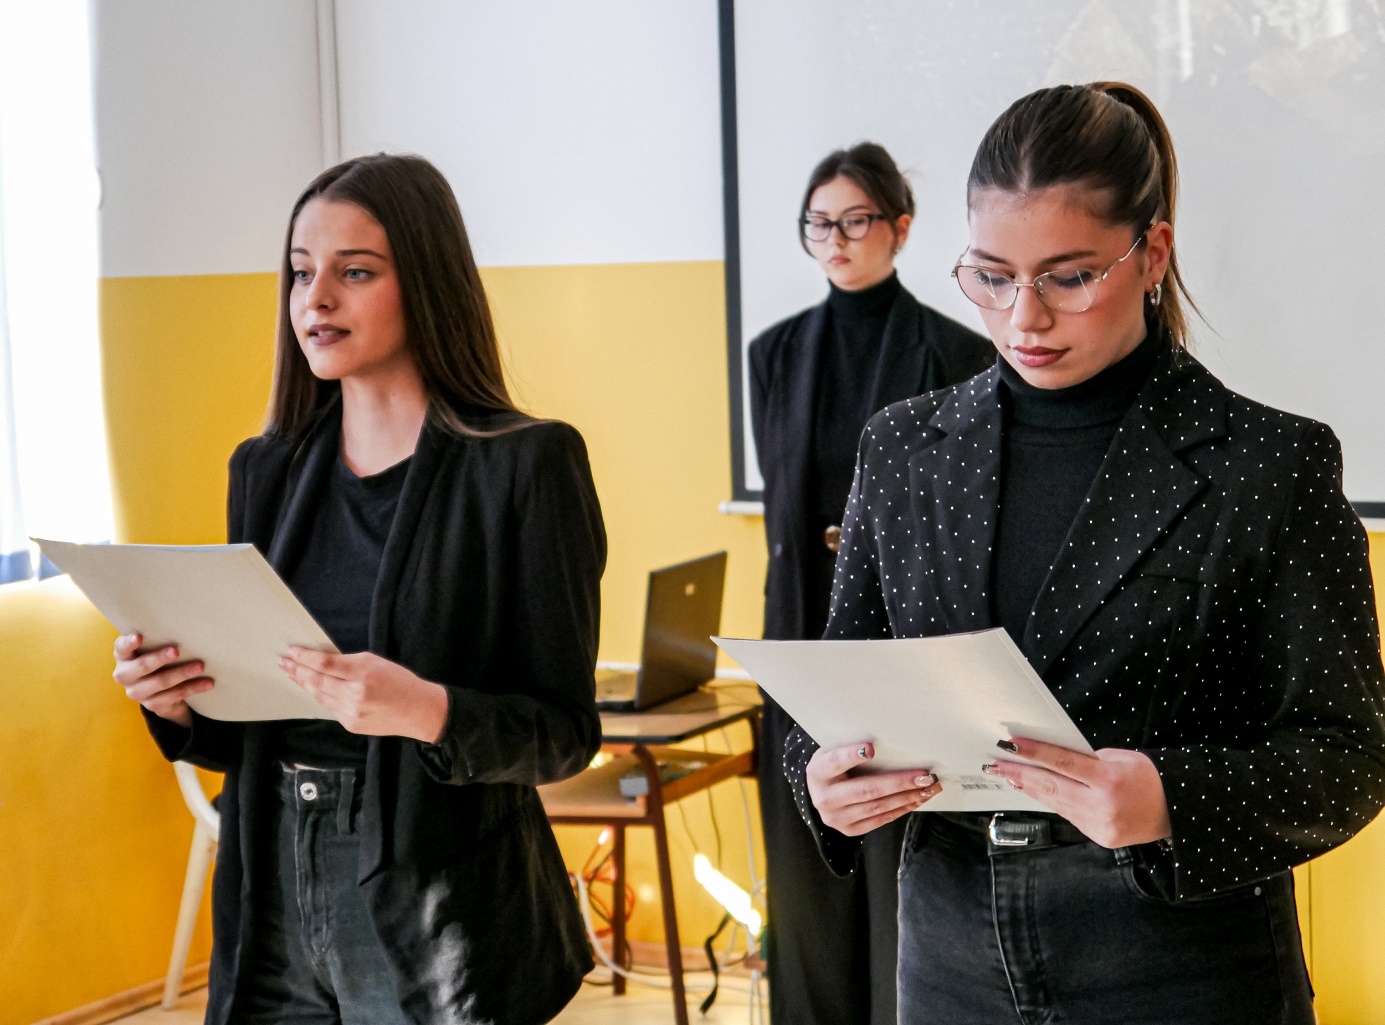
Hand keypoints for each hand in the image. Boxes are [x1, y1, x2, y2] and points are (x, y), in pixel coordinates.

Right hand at [112, 632, 213, 727]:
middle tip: (176, 651)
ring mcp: (137, 693)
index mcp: (123, 656)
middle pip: (142, 667)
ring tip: (201, 666)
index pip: (121, 648)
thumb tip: (184, 623)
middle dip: (159, 659)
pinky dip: (193, 687)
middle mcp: (125, 675)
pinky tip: (208, 683)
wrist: (161, 690)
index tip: (138, 637)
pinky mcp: (153, 705)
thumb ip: (159, 638)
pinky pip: (175, 695)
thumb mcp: (153, 647)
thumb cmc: (159, 658)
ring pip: (161, 682)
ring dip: (182, 674)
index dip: (128, 643)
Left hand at [278, 647, 448, 743]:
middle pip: (316, 681)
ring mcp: (351, 712)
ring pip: (319, 695)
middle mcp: (355, 694)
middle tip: (284, 663)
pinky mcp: (350, 724)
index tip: (291, 651)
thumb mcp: (376, 662)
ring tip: (293, 674)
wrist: (418, 711)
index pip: (324, 664)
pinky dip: (320, 696)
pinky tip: (313, 688)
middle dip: (297, 670)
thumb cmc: (399, 681)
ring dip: (304, 683)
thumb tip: (321, 661)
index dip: (304, 657)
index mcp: (363, 673)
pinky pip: (329, 707)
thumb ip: (348, 662)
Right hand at [806, 742, 940, 835]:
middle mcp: (824, 798)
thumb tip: (889, 741)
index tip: (870, 749)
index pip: (835, 762)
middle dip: (899, 782)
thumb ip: (851, 748)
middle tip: (924, 776)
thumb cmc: (833, 765)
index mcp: (817, 772)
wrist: (820, 791)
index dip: (851, 755)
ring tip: (929, 787)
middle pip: (866, 790)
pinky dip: (902, 808)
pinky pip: (881, 819)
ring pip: (878, 807)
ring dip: (908, 797)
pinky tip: (917, 799)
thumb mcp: (833, 750)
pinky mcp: (849, 830)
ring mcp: (836, 818)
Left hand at [987, 737, 1170, 847]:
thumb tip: (1052, 759)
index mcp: (1110, 781)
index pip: (1063, 763)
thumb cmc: (1148, 777)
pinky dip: (1051, 801)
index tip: (1009, 745)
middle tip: (994, 764)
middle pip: (1051, 786)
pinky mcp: (1099, 837)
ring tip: (1007, 776)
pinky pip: (1069, 815)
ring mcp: (1100, 825)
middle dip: (1019, 774)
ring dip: (1030, 788)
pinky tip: (1035, 791)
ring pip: (1055, 802)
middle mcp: (1103, 806)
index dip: (1035, 753)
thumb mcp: (1120, 758)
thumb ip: (1086, 760)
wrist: (1177, 811)